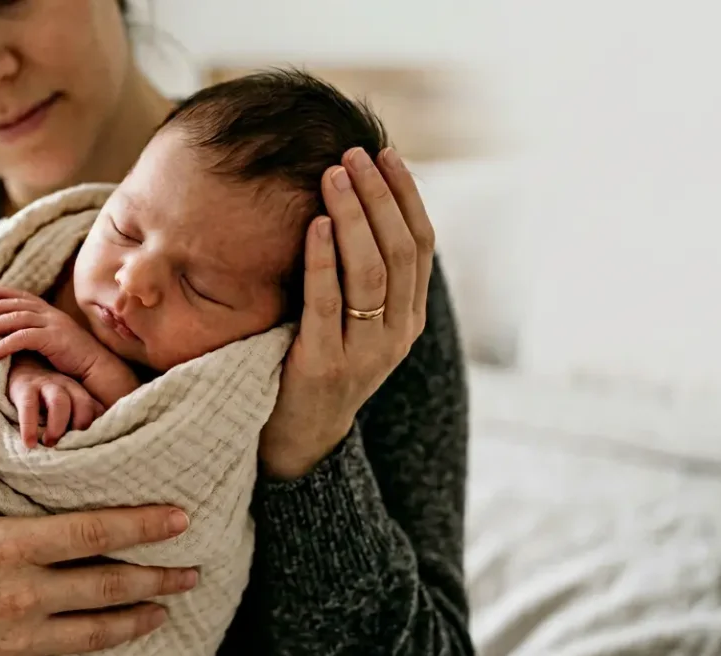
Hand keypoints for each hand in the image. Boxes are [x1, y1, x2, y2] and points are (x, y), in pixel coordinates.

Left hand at [0, 287, 138, 405]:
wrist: (100, 370)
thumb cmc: (78, 362)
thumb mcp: (57, 342)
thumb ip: (41, 335)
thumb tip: (20, 338)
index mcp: (52, 313)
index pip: (24, 297)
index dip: (4, 294)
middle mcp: (51, 315)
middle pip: (14, 306)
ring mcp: (53, 325)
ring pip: (15, 319)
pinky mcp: (53, 339)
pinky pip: (23, 338)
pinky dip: (5, 344)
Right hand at [0, 387, 196, 655]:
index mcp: (6, 547)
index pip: (92, 532)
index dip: (142, 524)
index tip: (181, 518)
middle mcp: (21, 596)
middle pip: (109, 587)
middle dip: (158, 578)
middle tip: (194, 571)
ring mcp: (16, 641)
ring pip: (96, 634)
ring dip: (139, 621)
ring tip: (168, 608)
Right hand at [10, 353, 105, 447]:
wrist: (20, 367)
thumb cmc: (47, 395)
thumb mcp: (67, 402)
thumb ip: (81, 416)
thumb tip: (91, 441)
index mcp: (79, 391)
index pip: (94, 409)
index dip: (93, 429)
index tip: (85, 446)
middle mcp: (66, 385)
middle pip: (83, 403)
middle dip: (79, 425)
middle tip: (71, 446)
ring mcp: (46, 384)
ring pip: (59, 402)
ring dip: (57, 426)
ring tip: (50, 444)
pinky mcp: (24, 387)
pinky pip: (28, 406)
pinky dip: (29, 427)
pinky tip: (29, 443)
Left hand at [259, 147, 435, 479]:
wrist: (298, 435)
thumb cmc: (318, 361)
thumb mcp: (353, 317)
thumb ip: (361, 271)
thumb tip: (357, 198)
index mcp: (410, 317)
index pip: (422, 245)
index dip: (406, 196)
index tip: (385, 153)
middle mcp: (397, 334)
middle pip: (399, 252)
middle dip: (378, 196)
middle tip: (354, 154)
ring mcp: (366, 354)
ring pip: (371, 273)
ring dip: (353, 217)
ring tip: (334, 175)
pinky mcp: (325, 366)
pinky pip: (328, 304)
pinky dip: (323, 260)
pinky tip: (314, 224)